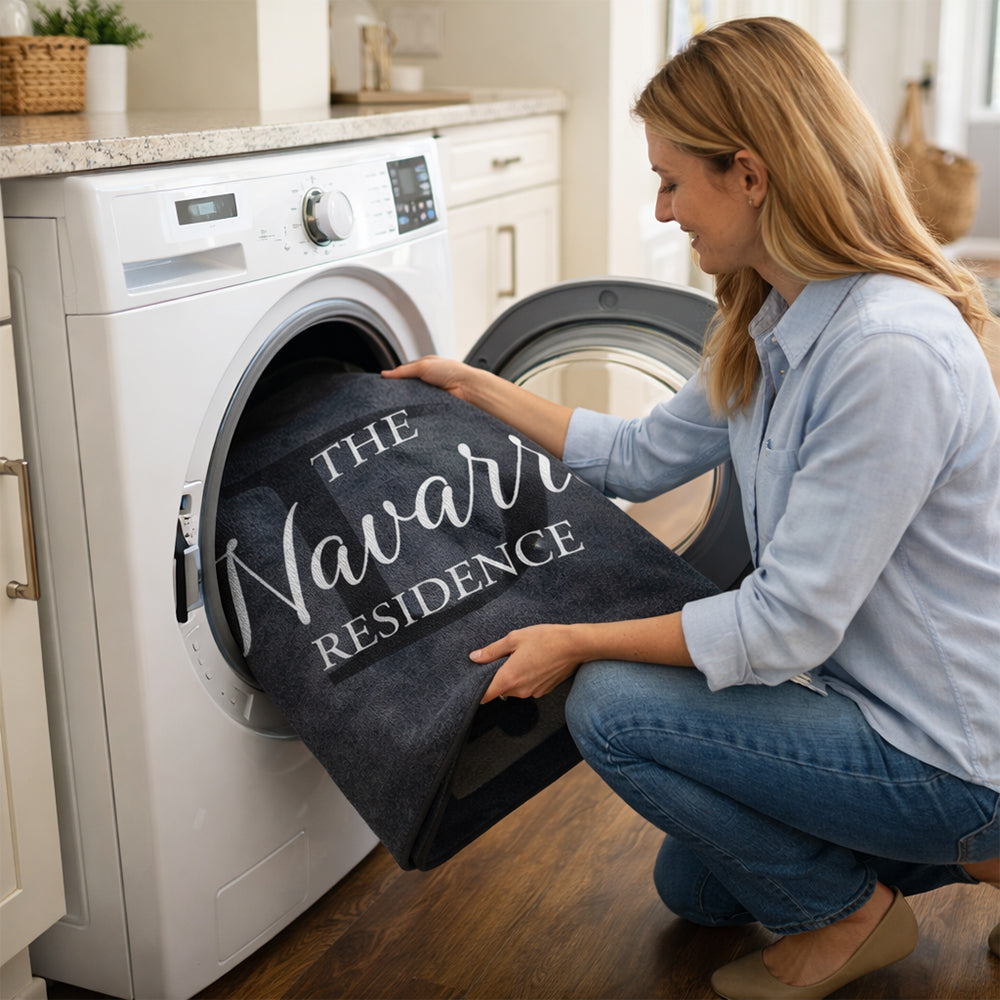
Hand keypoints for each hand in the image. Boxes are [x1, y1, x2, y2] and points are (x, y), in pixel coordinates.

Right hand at [381, 356, 481, 402]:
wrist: (466, 388)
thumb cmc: (451, 371)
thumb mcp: (422, 366)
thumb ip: (403, 371)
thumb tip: (385, 374)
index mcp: (424, 369)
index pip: (404, 375)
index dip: (394, 380)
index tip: (383, 386)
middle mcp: (427, 382)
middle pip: (407, 389)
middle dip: (400, 393)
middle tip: (388, 397)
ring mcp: (429, 395)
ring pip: (412, 401)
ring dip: (408, 403)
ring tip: (398, 405)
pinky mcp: (432, 407)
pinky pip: (420, 410)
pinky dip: (415, 411)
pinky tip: (410, 412)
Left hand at [472, 623, 591, 703]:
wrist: (575, 646)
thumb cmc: (545, 639)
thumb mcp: (515, 638)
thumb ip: (493, 650)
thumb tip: (474, 657)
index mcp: (509, 677)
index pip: (485, 696)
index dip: (477, 691)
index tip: (474, 683)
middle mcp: (520, 690)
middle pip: (499, 690)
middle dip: (497, 678)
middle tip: (502, 659)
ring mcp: (533, 692)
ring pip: (513, 689)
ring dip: (512, 677)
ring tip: (521, 658)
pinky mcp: (543, 691)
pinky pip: (527, 688)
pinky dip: (525, 678)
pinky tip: (533, 663)